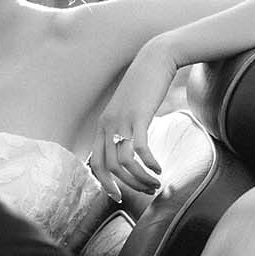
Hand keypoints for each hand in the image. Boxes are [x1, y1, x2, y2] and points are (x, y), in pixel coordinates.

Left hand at [88, 40, 172, 198]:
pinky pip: (140, 150)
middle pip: (109, 168)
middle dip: (127, 186)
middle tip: (146, 191)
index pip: (95, 163)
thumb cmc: (145, 87)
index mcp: (103, 126)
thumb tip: (130, 148)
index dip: (105, 183)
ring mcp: (121, 121)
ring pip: (124, 163)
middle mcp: (107, 126)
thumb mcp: (129, 110)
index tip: (119, 195)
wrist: (155, 60)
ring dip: (140, 178)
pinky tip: (159, 168)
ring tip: (156, 183)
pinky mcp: (138, 117)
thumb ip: (125, 128)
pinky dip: (149, 164)